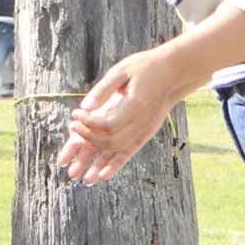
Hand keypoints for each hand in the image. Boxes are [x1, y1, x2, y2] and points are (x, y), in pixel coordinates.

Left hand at [57, 47, 184, 183]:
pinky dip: (115, 165)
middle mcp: (141, 122)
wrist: (172, 72)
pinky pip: (129, 152)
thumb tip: (84, 107)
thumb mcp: (122, 71)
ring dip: (97, 158)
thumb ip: (103, 89)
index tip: (75, 114)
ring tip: (78, 168)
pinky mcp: (144, 131)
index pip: (107, 125)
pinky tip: (101, 176)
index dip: (87, 123)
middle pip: (110, 142)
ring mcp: (143, 128)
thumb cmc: (144, 67)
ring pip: (117, 150)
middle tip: (73, 130)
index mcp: (135, 106)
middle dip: (87, 141)